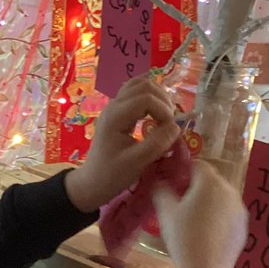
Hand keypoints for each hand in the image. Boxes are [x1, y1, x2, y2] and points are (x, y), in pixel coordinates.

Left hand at [65, 77, 180, 213]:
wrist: (92, 182)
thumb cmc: (112, 175)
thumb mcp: (136, 163)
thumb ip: (157, 144)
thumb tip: (176, 127)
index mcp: (116, 117)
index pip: (146, 98)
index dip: (164, 110)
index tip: (170, 130)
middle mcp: (113, 106)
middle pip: (144, 85)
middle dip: (163, 100)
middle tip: (170, 122)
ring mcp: (114, 107)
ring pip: (139, 85)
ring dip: (157, 96)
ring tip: (166, 116)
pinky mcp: (117, 111)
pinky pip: (134, 92)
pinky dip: (149, 96)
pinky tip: (156, 110)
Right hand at [153, 160, 247, 267]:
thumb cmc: (183, 237)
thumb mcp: (165, 212)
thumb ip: (161, 190)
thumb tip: (160, 182)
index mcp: (210, 182)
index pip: (198, 165)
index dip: (184, 172)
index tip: (174, 185)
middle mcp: (229, 190)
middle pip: (211, 180)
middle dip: (196, 187)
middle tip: (181, 203)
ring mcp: (239, 209)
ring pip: (221, 197)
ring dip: (208, 202)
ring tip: (193, 221)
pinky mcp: (243, 226)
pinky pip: (228, 214)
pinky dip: (218, 217)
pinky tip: (206, 234)